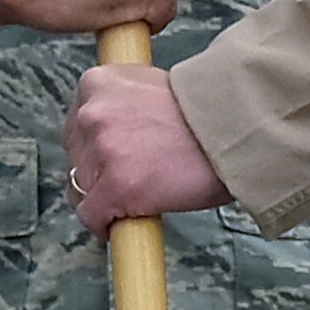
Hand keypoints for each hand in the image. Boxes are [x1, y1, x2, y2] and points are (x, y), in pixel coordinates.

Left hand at [64, 64, 230, 235]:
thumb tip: (109, 131)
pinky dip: (105, 226)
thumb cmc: (202, 112)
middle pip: (76, 158)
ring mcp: (101, 151)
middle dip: (97, 172)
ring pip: (81, 189)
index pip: (77, 125)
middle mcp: (91, 113)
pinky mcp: (115, 187)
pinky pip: (92, 216)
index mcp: (96, 83)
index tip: (110, 159)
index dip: (93, 147)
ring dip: (103, 198)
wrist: (232, 130)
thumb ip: (120, 102)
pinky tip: (122, 225)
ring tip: (134, 200)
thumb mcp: (149, 84)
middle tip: (129, 179)